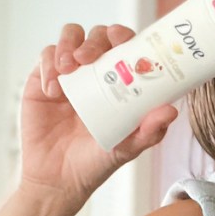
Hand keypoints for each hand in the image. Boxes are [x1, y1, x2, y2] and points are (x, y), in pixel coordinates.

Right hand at [19, 23, 178, 211]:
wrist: (58, 178)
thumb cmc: (95, 162)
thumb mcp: (126, 148)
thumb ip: (149, 132)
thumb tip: (171, 111)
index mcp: (120, 84)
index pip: (125, 48)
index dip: (124, 37)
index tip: (121, 42)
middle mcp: (96, 74)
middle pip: (98, 36)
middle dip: (95, 40)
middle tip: (88, 59)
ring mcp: (69, 75)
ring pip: (70, 38)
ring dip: (68, 45)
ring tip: (68, 69)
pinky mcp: (43, 80)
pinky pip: (45, 58)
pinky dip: (48, 67)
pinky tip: (53, 91)